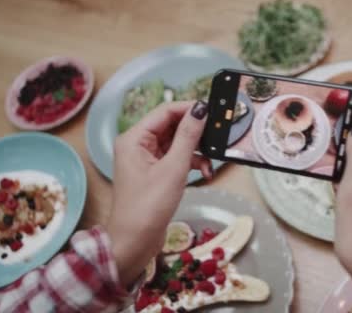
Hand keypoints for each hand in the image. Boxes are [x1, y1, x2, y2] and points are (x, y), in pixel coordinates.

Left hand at [106, 101, 209, 285]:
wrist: (135, 243)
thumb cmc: (149, 206)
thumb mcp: (173, 168)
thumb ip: (188, 137)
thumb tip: (201, 110)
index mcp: (134, 139)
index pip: (165, 111)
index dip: (189, 109)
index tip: (214, 111)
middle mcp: (138, 145)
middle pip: (171, 126)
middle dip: (195, 132)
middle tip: (217, 136)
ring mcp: (146, 160)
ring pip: (177, 143)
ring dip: (196, 150)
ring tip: (210, 162)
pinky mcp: (155, 174)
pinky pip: (176, 158)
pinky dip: (191, 163)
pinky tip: (204, 172)